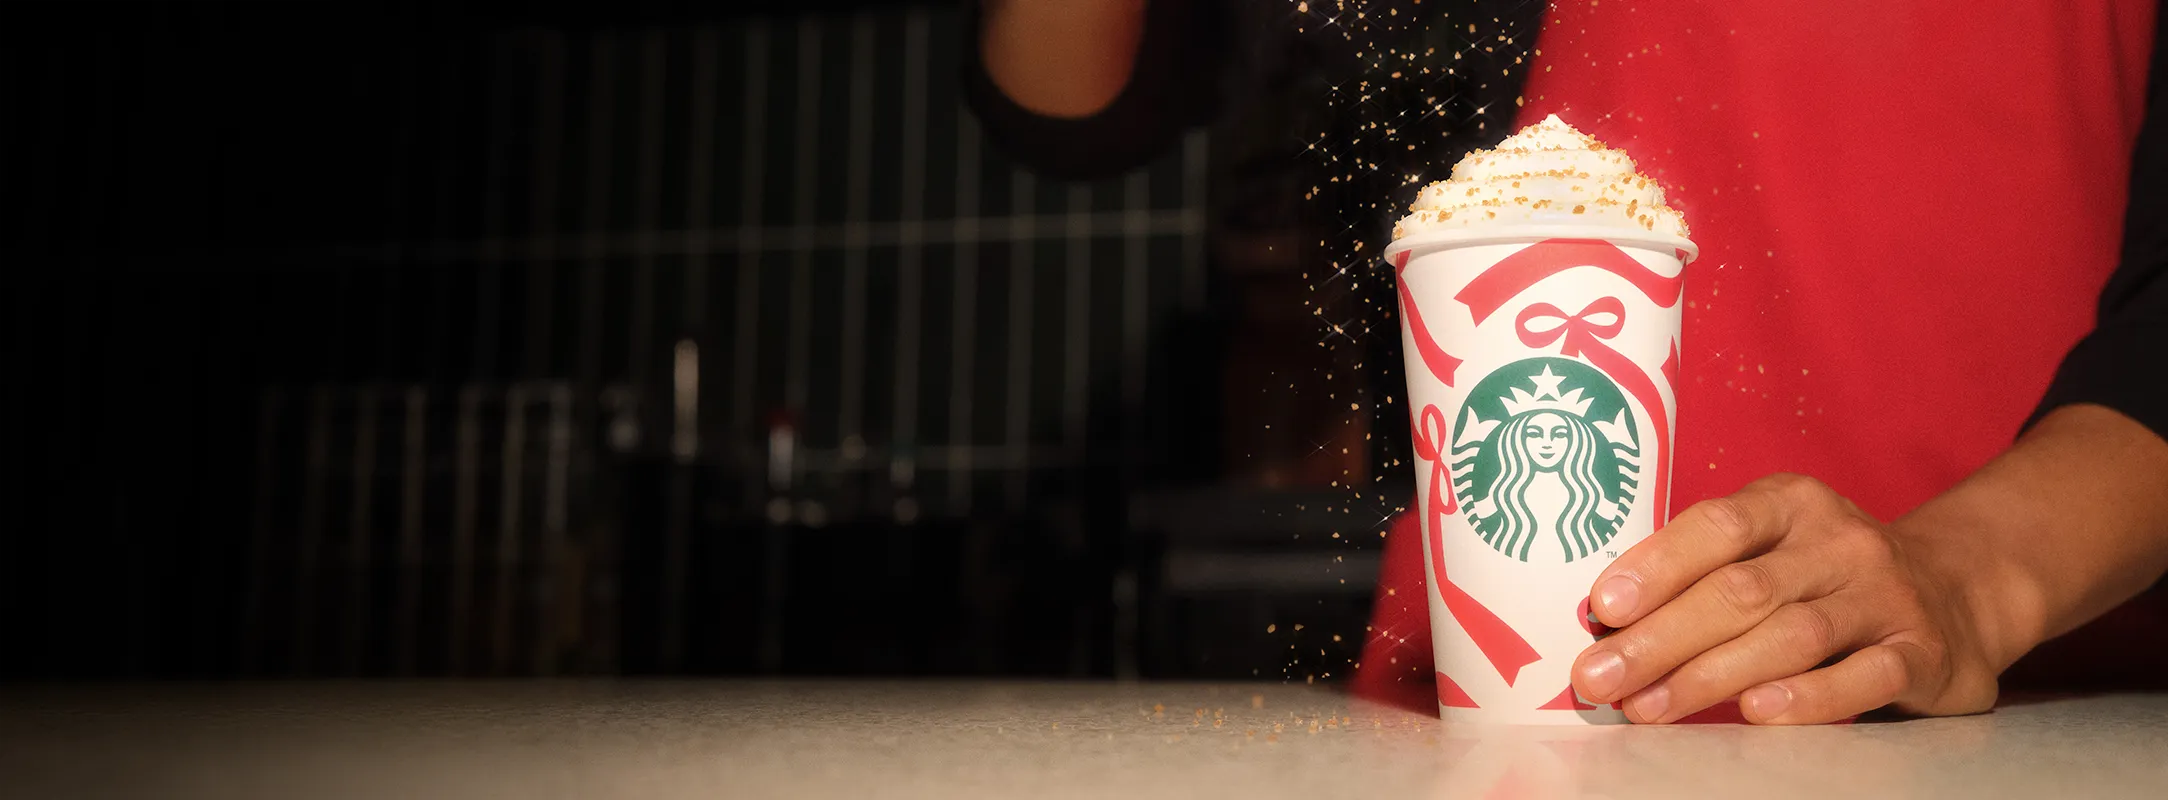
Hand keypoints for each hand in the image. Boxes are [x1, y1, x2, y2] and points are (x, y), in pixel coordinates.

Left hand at [1569, 474, 2001, 723]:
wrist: (1956, 591)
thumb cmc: (1825, 577)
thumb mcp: (1771, 549)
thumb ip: (1701, 575)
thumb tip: (1606, 624)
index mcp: (1790, 503)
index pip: (1715, 525)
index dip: (1656, 566)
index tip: (1603, 608)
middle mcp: (1840, 541)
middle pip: (1740, 589)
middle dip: (1661, 638)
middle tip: (1600, 679)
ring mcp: (1886, 595)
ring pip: (1791, 634)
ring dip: (1711, 675)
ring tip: (1650, 707)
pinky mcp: (1923, 651)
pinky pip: (1864, 674)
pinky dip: (1809, 697)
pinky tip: (1757, 712)